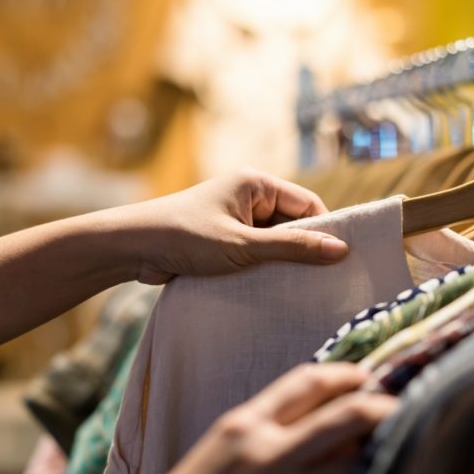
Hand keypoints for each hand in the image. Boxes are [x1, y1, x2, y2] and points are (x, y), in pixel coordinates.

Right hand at [114, 363, 396, 473]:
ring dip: (381, 455)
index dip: (346, 374)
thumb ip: (261, 435)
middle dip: (383, 407)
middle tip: (402, 410)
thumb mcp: (216, 455)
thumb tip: (318, 428)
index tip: (367, 378)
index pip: (307, 381)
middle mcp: (267, 452)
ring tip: (397, 454)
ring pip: (355, 460)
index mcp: (243, 425)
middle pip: (346, 413)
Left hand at [120, 170, 348, 283]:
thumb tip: (341, 250)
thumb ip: (292, 249)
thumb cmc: (185, 238)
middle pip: (293, 224)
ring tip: (297, 289)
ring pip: (274, 243)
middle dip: (303, 250)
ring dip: (280, 263)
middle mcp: (248, 196)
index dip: (324, 231)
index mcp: (257, 184)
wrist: (132, 249)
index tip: (341, 261)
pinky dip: (262, 269)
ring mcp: (236, 219)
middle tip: (322, 281)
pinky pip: (256, 253)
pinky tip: (271, 290)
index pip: (308, 205)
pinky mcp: (223, 240)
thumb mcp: (243, 246)